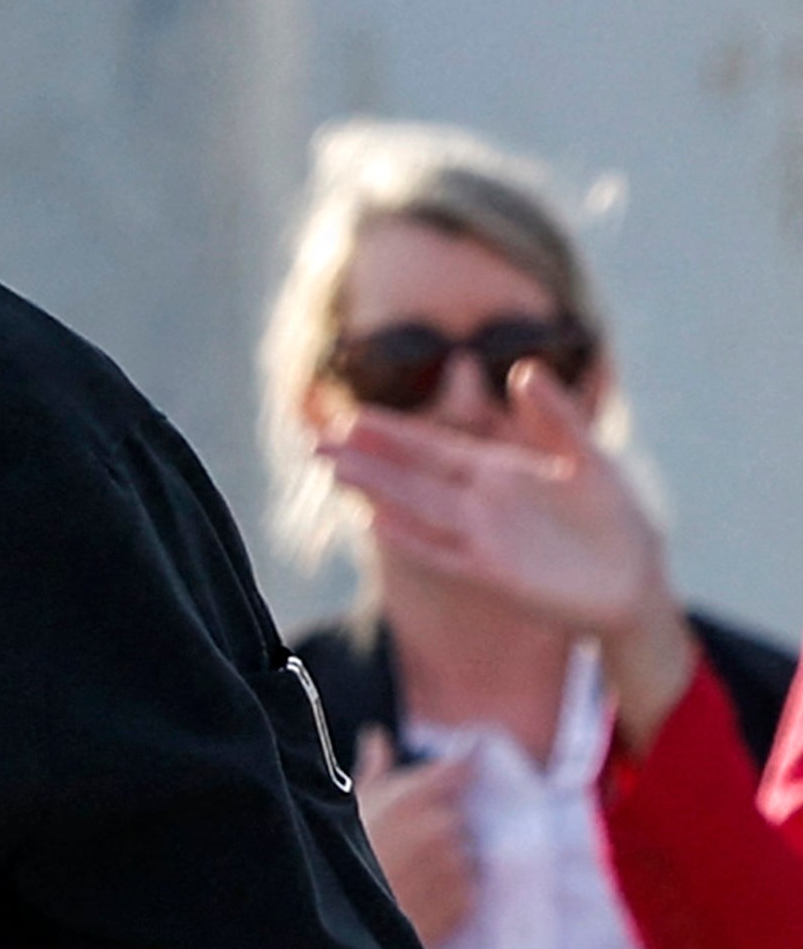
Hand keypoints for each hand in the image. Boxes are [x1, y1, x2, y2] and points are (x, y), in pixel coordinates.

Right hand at [330, 370, 698, 737]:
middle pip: (412, 476)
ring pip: (418, 508)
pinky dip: (412, 538)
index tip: (351, 417)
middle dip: (365, 459)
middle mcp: (479, 503)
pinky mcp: (495, 573)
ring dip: (377, 490)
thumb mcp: (589, 457)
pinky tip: (379, 522)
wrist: (634, 579)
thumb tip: (521, 369)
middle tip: (315, 442)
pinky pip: (444, 552)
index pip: (434, 447)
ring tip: (332, 470)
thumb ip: (555, 417)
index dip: (394, 433)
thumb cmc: (613, 518)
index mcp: (497, 471)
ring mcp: (483, 537)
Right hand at [353, 729, 479, 948]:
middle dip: (438, 826)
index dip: (464, 764)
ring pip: (462, 853)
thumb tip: (377, 736)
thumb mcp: (344, 811)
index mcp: (414, 798)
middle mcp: (443, 826)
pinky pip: (466, 888)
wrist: (335, 931)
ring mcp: (457, 864)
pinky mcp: (464, 900)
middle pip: (456, 816)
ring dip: (444, 861)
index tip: (471, 757)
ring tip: (404, 879)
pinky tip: (414, 898)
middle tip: (402, 847)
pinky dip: (449, 891)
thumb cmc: (333, 866)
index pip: (459, 768)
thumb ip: (372, 769)